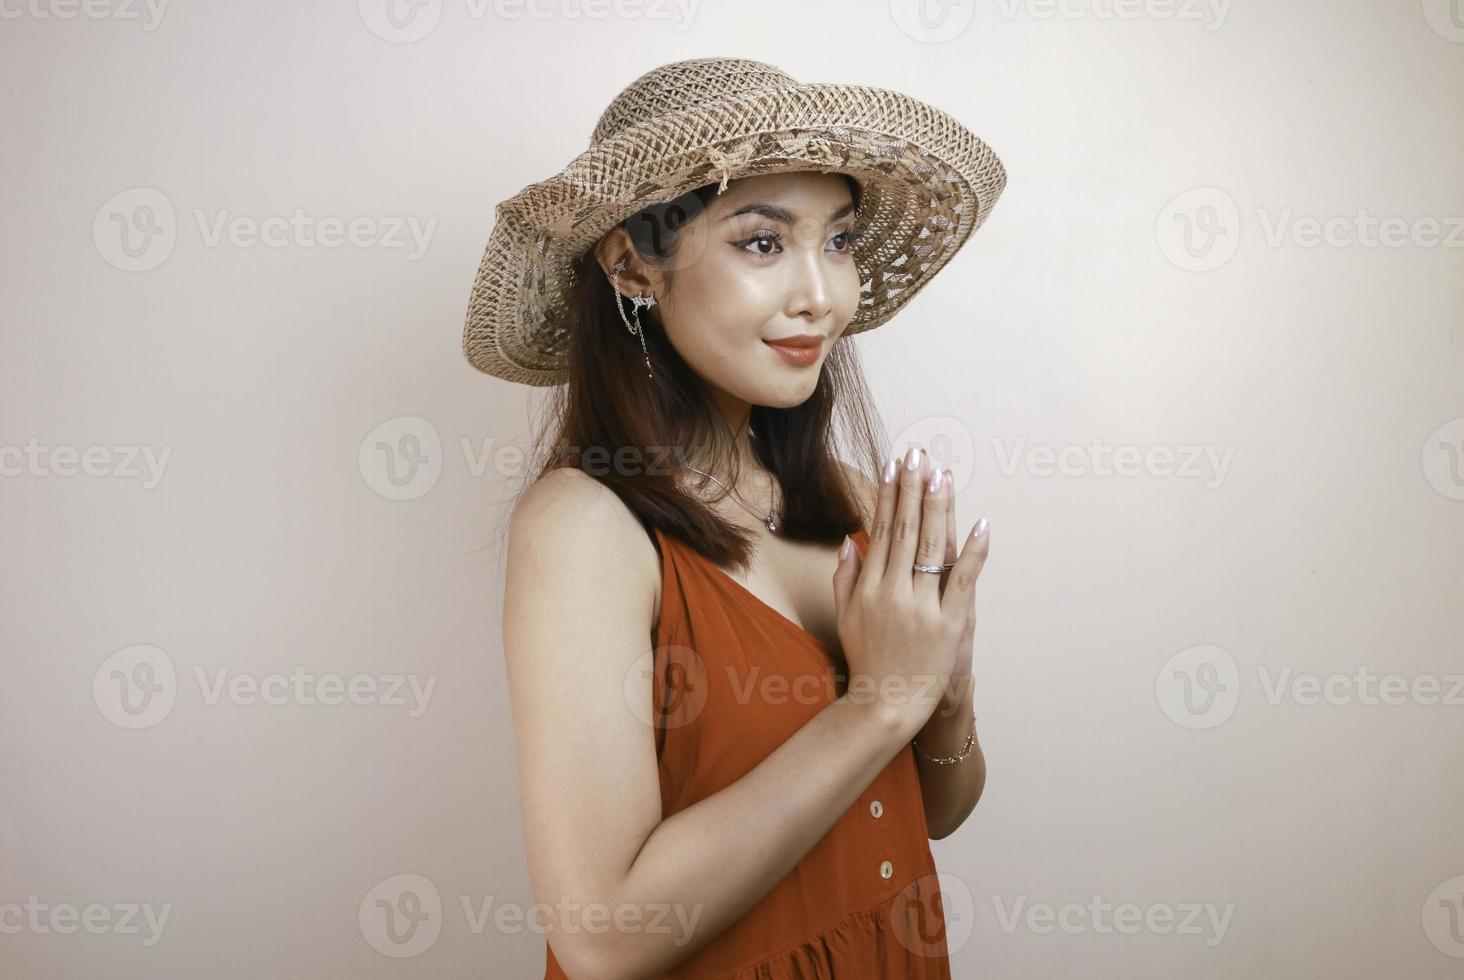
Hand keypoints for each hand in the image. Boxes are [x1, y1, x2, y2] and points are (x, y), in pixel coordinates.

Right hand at [832, 444, 989, 734]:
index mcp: (869, 586)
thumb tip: (850, 540)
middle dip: (912, 488)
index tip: (893, 465)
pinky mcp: (949, 623)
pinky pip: (964, 580)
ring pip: (931, 547)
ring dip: (938, 508)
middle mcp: (893, 591)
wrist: (887, 702)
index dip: (887, 495)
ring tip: (942, 475)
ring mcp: (922, 606)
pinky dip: (974, 551)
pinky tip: (981, 523)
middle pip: (904, 529)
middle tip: (918, 455)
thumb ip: (845, 577)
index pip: (880, 529)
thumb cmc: (868, 658)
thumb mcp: (846, 616)